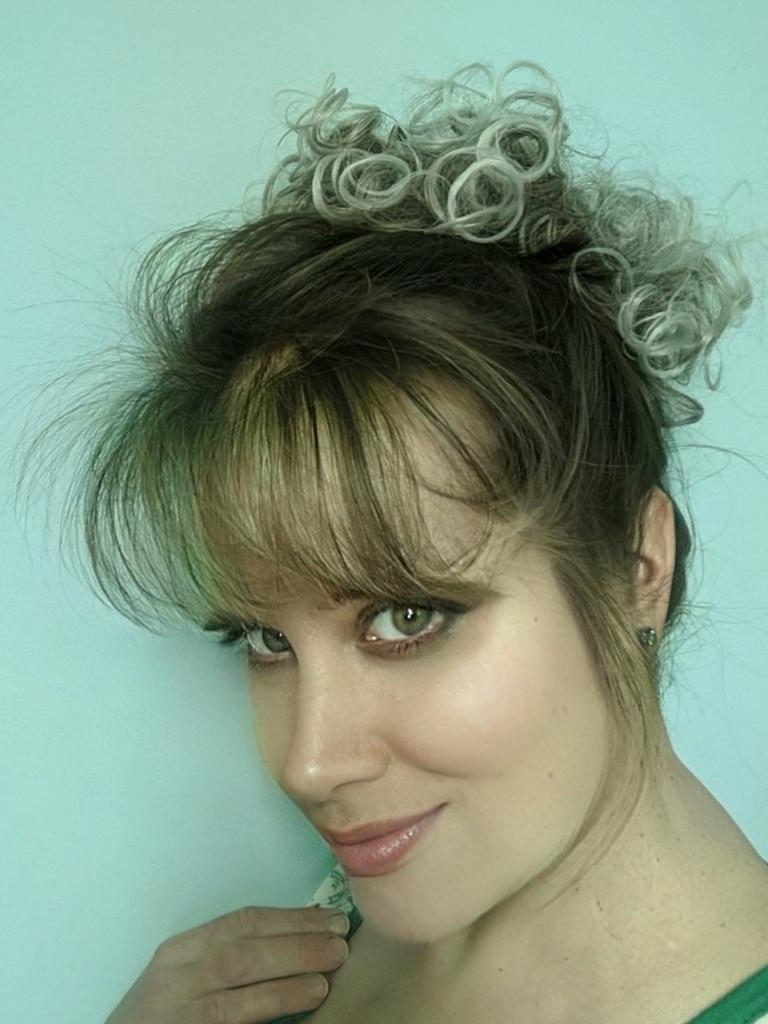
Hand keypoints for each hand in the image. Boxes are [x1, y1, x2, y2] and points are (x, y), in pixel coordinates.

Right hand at [104, 904, 349, 1022]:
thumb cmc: (163, 1014)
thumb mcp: (188, 975)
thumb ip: (227, 958)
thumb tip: (298, 943)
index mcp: (182, 949)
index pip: (242, 923)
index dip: (291, 918)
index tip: (330, 918)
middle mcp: (176, 974)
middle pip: (243, 951)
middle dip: (296, 945)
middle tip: (340, 944)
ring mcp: (177, 1011)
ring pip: (235, 991)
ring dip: (285, 984)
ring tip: (324, 981)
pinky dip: (263, 1014)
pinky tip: (294, 1014)